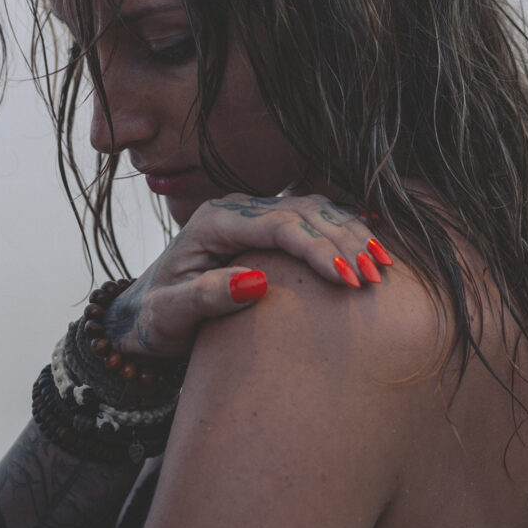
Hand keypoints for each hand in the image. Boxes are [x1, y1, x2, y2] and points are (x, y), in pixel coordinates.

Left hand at [104, 193, 389, 358]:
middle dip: (344, 241)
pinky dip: (344, 228)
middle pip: (303, 212)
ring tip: (382, 268)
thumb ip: (204, 298)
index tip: (348, 278)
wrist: (145, 311)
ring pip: (314, 210)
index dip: (317, 248)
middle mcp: (234, 210)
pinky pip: (312, 218)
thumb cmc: (156, 317)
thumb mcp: (169, 315)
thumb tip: (255, 283)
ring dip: (351, 235)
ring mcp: (251, 215)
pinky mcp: (264, 226)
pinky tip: (375, 243)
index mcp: (212, 223)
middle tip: (376, 278)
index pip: (277, 226)